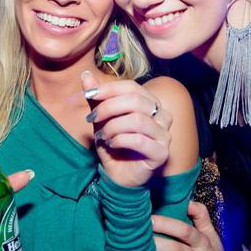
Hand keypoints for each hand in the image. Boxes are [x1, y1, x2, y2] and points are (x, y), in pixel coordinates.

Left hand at [81, 71, 171, 186]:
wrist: (118, 175)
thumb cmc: (113, 144)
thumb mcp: (101, 119)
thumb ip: (96, 98)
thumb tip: (86, 75)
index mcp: (150, 103)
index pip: (132, 87)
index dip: (109, 88)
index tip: (89, 94)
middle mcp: (162, 116)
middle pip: (135, 101)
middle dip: (108, 108)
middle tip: (92, 118)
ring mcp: (164, 134)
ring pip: (137, 120)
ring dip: (113, 126)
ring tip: (102, 135)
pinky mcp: (162, 153)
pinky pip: (139, 140)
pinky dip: (120, 140)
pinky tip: (111, 144)